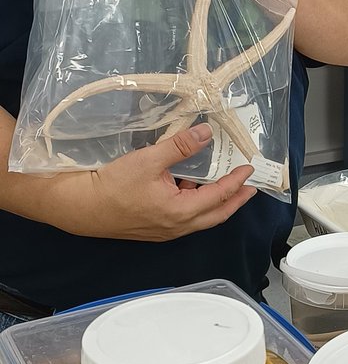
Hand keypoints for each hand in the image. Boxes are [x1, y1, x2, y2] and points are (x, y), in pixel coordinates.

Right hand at [61, 123, 256, 240]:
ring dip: (215, 202)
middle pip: (216, 215)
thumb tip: (206, 132)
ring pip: (200, 218)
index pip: (219, 197)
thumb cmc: (112, 185)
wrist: (80, 207)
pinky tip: (191, 186)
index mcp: (180, 213)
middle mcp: (176, 227)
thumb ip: (180, 146)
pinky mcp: (154, 229)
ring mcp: (165, 231)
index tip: (249, 169)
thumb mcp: (149, 159)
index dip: (236, 182)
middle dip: (236, 200)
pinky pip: (185, 218)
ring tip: (225, 184)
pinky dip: (195, 203)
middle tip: (250, 187)